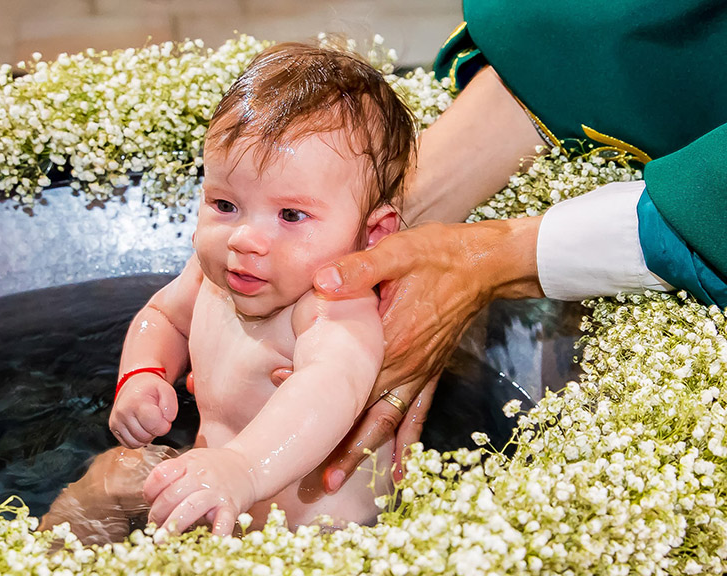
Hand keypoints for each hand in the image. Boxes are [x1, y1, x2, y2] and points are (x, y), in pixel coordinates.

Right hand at [109, 373, 177, 447]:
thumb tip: (167, 420)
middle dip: (154, 430)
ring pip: (137, 443)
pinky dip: (137, 439)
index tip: (163, 418)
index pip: (154, 426)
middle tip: (154, 418)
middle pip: (145, 436)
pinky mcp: (113, 428)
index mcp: (137, 402)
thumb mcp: (166, 389)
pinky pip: (129, 444)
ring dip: (146, 436)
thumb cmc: (149, 388)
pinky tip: (140, 427)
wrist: (133, 385)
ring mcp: (116, 421)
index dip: (164, 425)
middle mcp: (123, 412)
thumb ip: (170, 405)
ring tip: (147, 422)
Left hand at [143, 448, 256, 535]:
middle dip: (158, 515)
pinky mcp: (231, 506)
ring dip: (174, 524)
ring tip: (164, 537)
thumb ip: (172, 475)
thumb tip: (151, 498)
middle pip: (171, 495)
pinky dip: (216, 533)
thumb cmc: (215, 467)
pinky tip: (209, 541)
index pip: (161, 475)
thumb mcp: (192, 460)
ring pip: (190, 507)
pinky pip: (223, 521)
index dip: (150, 491)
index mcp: (188, 463)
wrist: (248, 466)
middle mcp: (200, 476)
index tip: (150, 501)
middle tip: (155, 526)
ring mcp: (215, 491)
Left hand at [313, 218, 542, 490]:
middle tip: (311, 479)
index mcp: (391, 341)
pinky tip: (399, 472)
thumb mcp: (397, 253)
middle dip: (338, 447)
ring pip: (386, 424)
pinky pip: (416, 416)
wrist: (485, 264)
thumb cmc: (439, 255)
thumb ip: (359, 269)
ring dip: (361, 453)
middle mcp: (405, 366)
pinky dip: (405, 444)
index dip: (318, 395)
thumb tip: (322, 282)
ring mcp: (420, 373)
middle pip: (364, 415)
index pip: (348, 379)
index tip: (288, 408)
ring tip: (335, 482)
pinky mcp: (431, 372)